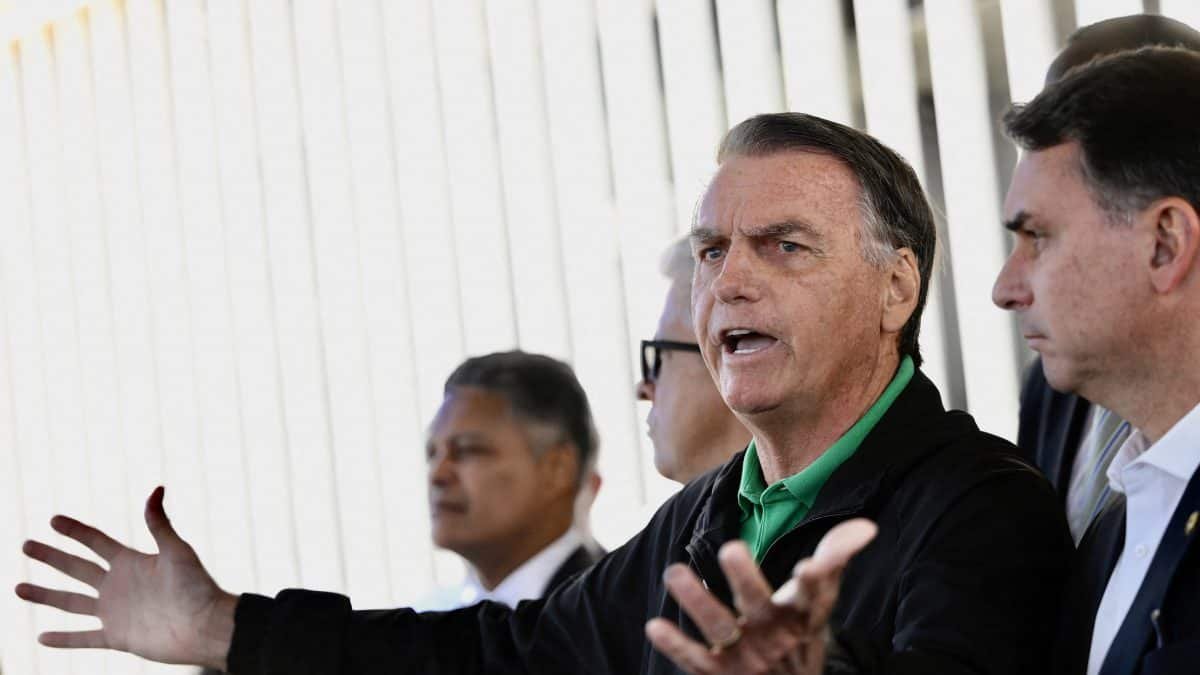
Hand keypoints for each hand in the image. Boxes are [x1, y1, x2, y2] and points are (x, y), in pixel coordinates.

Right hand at [14, 487, 237, 669]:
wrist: (206, 625)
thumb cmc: (197, 586)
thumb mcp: (177, 551)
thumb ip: (159, 523)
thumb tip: (156, 488)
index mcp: (131, 562)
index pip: (96, 542)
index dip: (75, 531)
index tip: (52, 520)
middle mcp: (119, 585)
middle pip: (77, 567)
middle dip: (51, 557)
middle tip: (26, 545)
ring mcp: (116, 611)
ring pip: (71, 603)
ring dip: (46, 596)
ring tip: (18, 588)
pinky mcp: (118, 637)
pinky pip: (84, 638)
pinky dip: (64, 639)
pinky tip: (41, 637)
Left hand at [646, 518, 876, 674]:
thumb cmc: (799, 632)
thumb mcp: (818, 601)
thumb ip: (835, 559)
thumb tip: (866, 527)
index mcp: (802, 616)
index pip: (812, 598)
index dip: (813, 582)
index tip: (808, 566)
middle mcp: (773, 635)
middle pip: (759, 606)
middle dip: (746, 580)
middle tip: (731, 548)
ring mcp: (744, 655)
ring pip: (719, 629)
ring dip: (697, 602)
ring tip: (673, 572)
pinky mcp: (717, 672)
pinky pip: (695, 659)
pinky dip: (676, 646)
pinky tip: (654, 625)